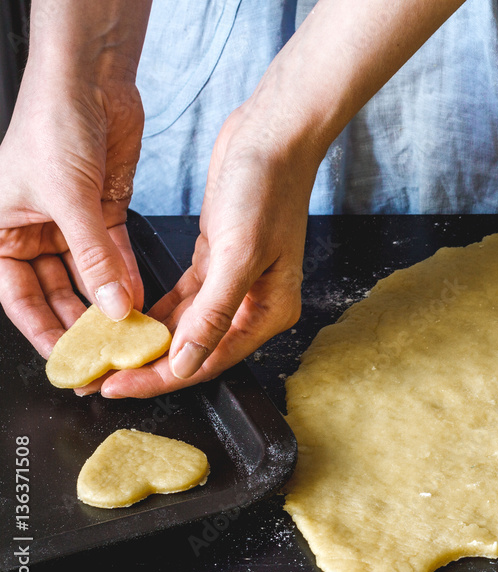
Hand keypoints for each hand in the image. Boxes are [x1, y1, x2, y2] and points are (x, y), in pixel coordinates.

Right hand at [0, 71, 144, 356]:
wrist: (88, 81)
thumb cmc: (53, 126)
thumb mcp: (69, 200)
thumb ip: (93, 258)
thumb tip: (113, 307)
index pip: (18, 298)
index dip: (43, 332)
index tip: (71, 361)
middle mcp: (31, 231)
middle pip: (55, 293)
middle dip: (81, 324)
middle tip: (107, 354)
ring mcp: (68, 223)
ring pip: (88, 278)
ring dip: (109, 303)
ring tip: (129, 333)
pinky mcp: (102, 211)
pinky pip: (113, 255)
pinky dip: (126, 276)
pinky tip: (139, 299)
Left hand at [98, 105, 310, 397]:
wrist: (273, 136)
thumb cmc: (268, 189)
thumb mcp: (238, 256)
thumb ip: (212, 315)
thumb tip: (185, 364)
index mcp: (270, 312)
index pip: (208, 360)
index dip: (161, 378)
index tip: (118, 387)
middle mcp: (255, 304)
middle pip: (196, 349)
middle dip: (150, 366)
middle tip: (103, 378)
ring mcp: (236, 282)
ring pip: (186, 326)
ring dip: (150, 341)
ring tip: (108, 355)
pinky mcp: (217, 260)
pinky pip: (184, 300)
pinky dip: (158, 312)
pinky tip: (129, 321)